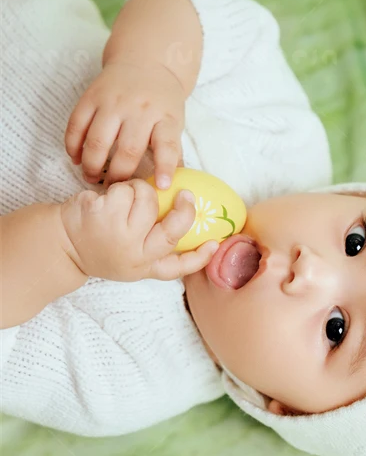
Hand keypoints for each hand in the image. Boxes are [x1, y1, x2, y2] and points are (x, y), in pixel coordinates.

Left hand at [60, 179, 217, 281]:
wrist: (60, 244)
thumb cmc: (101, 246)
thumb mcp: (130, 258)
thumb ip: (155, 245)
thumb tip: (187, 217)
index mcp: (143, 266)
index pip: (177, 267)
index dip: (200, 257)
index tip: (215, 243)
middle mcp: (134, 254)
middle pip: (171, 228)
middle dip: (183, 208)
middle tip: (184, 194)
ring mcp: (118, 234)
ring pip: (147, 198)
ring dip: (139, 190)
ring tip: (126, 198)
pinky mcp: (102, 213)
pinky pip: (123, 189)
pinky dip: (117, 188)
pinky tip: (106, 199)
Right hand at [65, 61, 185, 188]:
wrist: (145, 62)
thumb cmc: (162, 101)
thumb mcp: (175, 121)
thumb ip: (172, 150)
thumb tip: (172, 184)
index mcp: (165, 117)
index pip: (167, 145)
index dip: (164, 168)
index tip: (161, 187)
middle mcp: (139, 109)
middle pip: (128, 149)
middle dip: (119, 175)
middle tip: (114, 189)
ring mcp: (112, 102)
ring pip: (97, 141)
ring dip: (92, 165)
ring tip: (92, 178)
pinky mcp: (90, 97)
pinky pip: (76, 125)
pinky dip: (73, 145)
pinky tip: (76, 158)